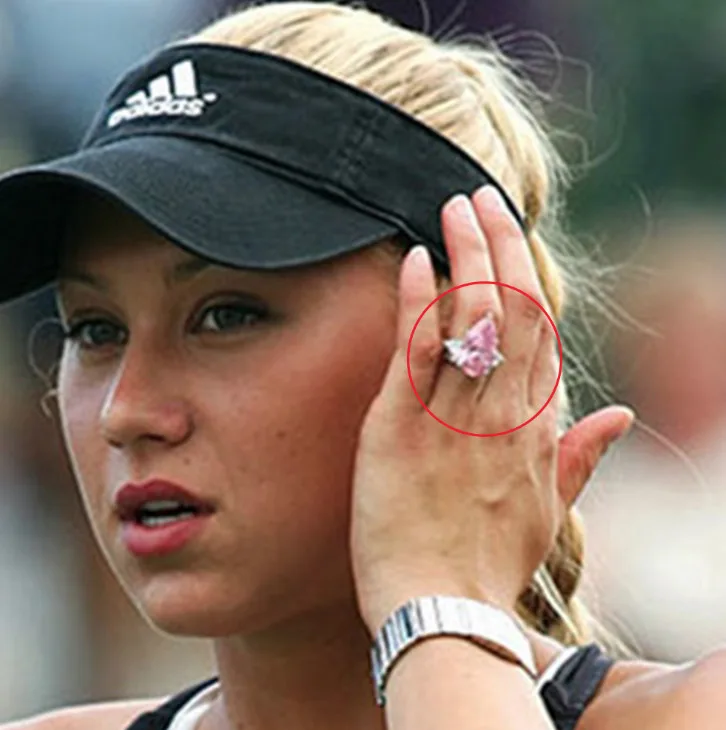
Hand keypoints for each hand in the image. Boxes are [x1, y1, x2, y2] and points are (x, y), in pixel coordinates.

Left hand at [350, 186, 633, 632]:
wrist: (440, 614)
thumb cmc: (487, 566)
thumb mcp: (547, 516)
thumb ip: (580, 460)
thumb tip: (621, 420)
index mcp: (536, 430)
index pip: (543, 335)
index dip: (529, 279)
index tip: (511, 240)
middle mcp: (502, 414)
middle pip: (516, 309)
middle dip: (501, 244)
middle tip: (481, 196)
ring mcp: (454, 417)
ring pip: (475, 316)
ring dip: (467, 254)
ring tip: (454, 205)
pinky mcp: (402, 429)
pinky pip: (417, 352)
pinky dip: (419, 302)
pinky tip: (416, 259)